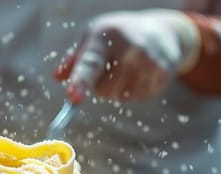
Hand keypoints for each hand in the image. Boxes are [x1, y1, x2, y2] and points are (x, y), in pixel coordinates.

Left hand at [54, 10, 199, 103]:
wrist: (162, 30)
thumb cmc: (118, 36)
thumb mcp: (94, 39)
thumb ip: (74, 60)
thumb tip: (56, 76)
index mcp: (105, 36)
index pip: (90, 63)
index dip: (80, 82)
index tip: (73, 97)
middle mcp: (128, 46)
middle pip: (104, 89)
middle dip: (101, 87)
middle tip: (110, 69)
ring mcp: (148, 58)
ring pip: (122, 96)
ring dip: (119, 90)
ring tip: (127, 69)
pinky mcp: (163, 71)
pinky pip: (140, 96)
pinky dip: (136, 91)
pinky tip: (141, 74)